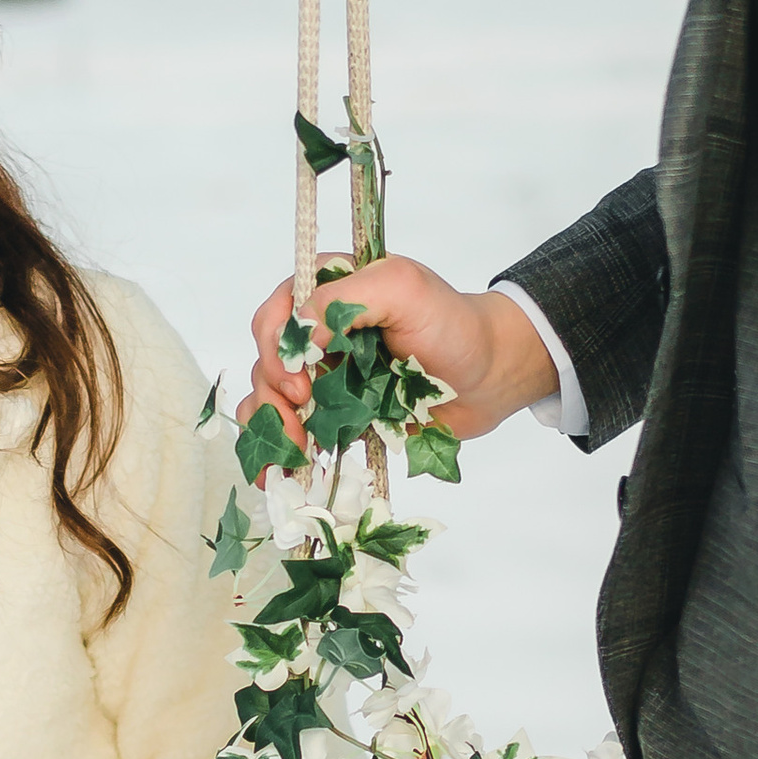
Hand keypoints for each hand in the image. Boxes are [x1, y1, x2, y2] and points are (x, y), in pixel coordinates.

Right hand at [244, 253, 558, 445]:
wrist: (488, 378)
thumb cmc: (453, 325)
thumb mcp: (403, 289)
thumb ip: (346, 299)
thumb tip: (300, 336)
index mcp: (329, 293)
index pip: (278, 313)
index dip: (276, 346)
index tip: (300, 379)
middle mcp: (320, 333)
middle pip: (268, 360)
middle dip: (273, 391)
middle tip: (300, 415)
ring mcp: (326, 375)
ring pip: (271, 396)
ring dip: (272, 423)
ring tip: (294, 448)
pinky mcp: (336, 412)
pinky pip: (293, 428)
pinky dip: (279, 448)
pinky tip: (281, 469)